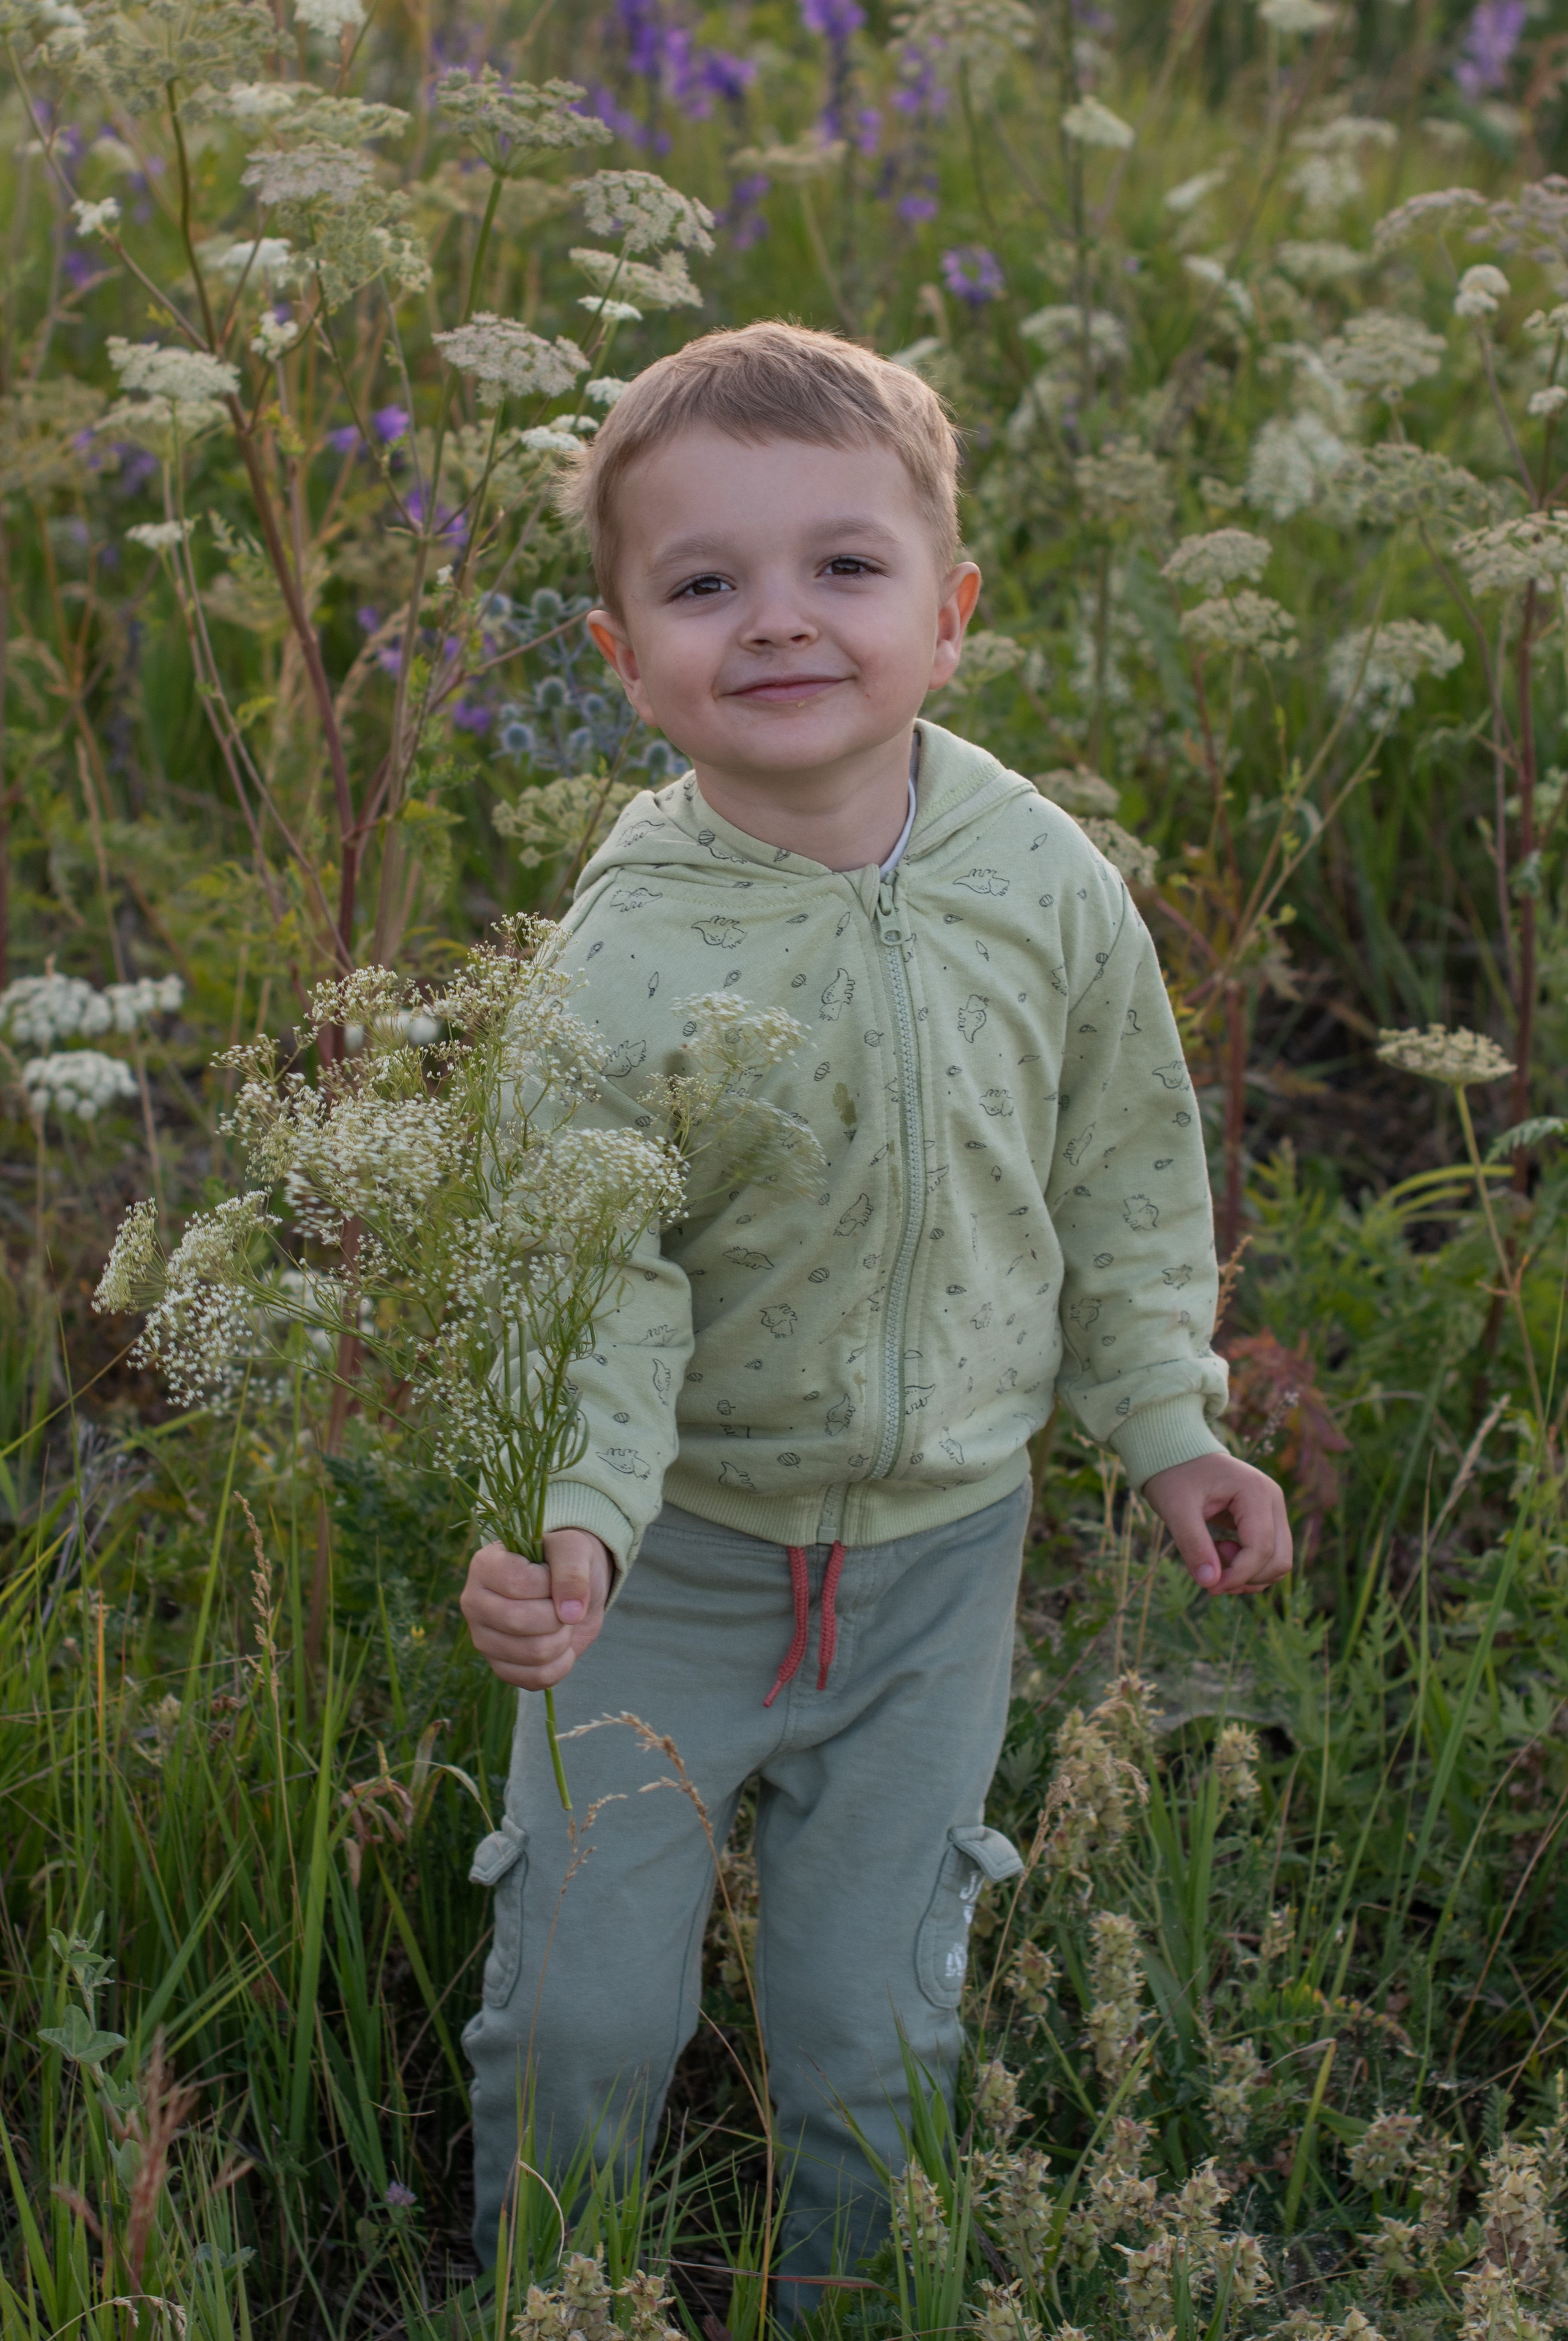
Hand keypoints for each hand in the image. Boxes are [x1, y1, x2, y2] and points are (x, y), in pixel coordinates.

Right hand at [460, 1528, 612, 1688]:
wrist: (569, 1590)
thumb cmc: (564, 1562)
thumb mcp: (574, 1550)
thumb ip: (572, 1572)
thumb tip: (570, 1614)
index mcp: (485, 1566)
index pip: (518, 1583)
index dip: (550, 1585)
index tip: (556, 1578)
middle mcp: (475, 1603)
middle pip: (519, 1621)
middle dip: (558, 1616)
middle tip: (564, 1605)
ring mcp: (483, 1639)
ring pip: (531, 1653)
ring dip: (563, 1639)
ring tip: (562, 1623)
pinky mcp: (500, 1668)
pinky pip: (535, 1679)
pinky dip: (561, 1664)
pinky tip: (562, 1646)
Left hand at [1141, 1453, 1291, 1596]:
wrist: (1176, 1453)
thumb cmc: (1174, 1475)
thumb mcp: (1175, 1508)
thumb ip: (1193, 1544)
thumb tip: (1210, 1584)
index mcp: (1255, 1491)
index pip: (1261, 1548)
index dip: (1238, 1575)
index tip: (1209, 1587)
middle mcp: (1272, 1499)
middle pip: (1279, 1559)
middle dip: (1247, 1578)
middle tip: (1210, 1575)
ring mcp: (1272, 1509)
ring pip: (1278, 1562)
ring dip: (1249, 1576)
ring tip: (1213, 1558)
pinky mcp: (1266, 1519)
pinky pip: (1269, 1556)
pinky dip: (1248, 1568)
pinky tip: (1220, 1554)